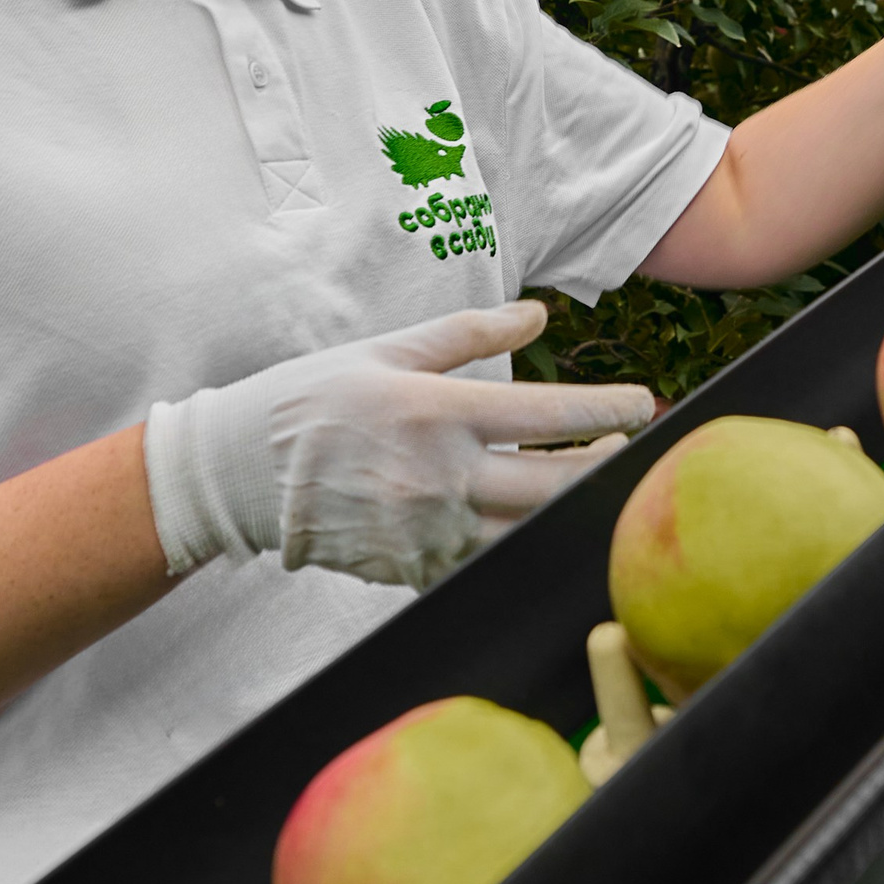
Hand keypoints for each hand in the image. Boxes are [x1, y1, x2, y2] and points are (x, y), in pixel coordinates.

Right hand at [146, 302, 652, 592]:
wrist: (239, 474)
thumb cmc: (315, 399)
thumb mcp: (390, 349)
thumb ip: (471, 333)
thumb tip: (539, 314)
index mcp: (435, 412)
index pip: (546, 416)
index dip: (608, 409)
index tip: (643, 403)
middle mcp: (437, 477)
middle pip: (554, 486)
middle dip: (606, 467)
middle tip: (632, 449)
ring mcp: (425, 531)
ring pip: (527, 533)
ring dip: (568, 512)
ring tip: (594, 485)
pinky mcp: (410, 570)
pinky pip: (482, 561)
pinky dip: (514, 542)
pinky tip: (535, 522)